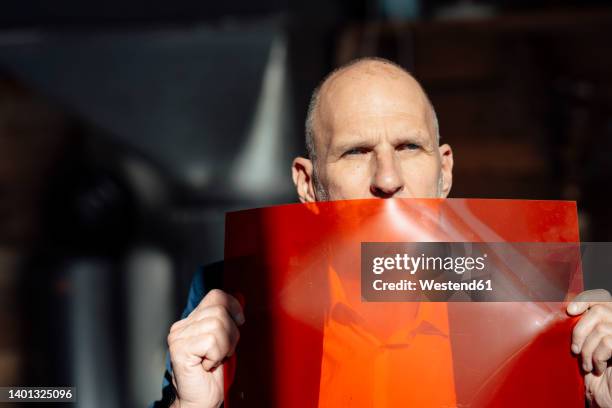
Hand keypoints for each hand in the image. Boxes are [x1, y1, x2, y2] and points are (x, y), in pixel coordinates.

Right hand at [168, 289, 244, 407]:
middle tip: (225, 351)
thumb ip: (228, 320)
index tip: (239, 321)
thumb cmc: (214, 375)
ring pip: (217, 324)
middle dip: (231, 332)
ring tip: (216, 358)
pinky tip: (208, 365)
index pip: (215, 296)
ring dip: (225, 346)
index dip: (233, 305)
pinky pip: (211, 340)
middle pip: (219, 309)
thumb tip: (240, 298)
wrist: (201, 400)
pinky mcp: (179, 348)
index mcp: (192, 320)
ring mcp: (178, 336)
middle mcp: (182, 326)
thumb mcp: (226, 341)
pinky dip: (217, 355)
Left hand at [568, 289, 611, 406]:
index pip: (600, 297)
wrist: (606, 396)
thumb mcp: (584, 347)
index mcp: (610, 320)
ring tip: (586, 365)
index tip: (570, 311)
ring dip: (588, 349)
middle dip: (580, 331)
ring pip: (601, 329)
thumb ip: (580, 329)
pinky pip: (608, 342)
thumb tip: (563, 310)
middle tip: (575, 351)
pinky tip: (598, 368)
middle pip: (598, 311)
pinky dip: (598, 356)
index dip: (585, 300)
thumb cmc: (594, 372)